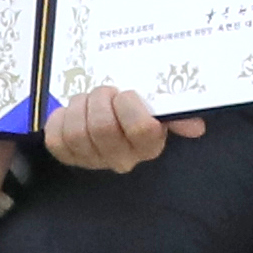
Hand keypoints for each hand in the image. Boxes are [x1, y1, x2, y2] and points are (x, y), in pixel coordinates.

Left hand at [42, 88, 189, 172]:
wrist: (111, 122)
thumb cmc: (136, 111)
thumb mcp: (160, 110)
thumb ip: (178, 114)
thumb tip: (196, 127)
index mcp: (148, 145)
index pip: (141, 128)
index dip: (129, 105)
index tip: (127, 94)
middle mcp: (121, 159)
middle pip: (103, 127)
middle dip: (100, 100)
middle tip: (105, 92)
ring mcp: (92, 160)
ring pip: (77, 131)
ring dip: (80, 106)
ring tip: (87, 100)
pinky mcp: (67, 156)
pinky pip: (56, 138)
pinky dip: (60, 119)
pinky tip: (71, 114)